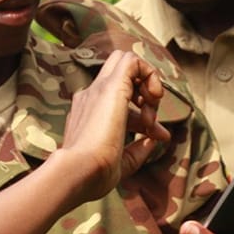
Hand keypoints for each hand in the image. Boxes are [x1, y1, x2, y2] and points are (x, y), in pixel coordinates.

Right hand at [58, 51, 170, 202]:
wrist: (79, 170)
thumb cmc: (94, 173)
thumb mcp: (122, 162)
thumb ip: (137, 150)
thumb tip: (153, 139)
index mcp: (89, 114)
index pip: (120, 102)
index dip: (143, 116)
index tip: (154, 136)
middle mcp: (91, 97)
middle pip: (119, 71)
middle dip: (143, 89)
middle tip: (151, 119)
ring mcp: (98, 89)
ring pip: (125, 60)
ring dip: (147, 82)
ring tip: (151, 114)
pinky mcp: (111, 85)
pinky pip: (133, 61)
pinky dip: (150, 74)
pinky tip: (154, 99)